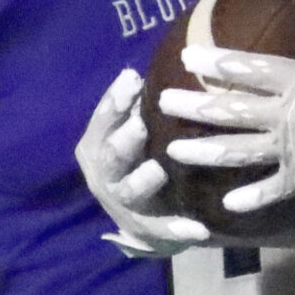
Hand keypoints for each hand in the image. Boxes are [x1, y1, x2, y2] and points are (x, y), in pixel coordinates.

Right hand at [74, 68, 211, 257]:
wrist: (140, 218)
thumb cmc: (137, 157)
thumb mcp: (131, 131)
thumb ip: (136, 106)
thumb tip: (154, 64)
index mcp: (97, 146)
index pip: (102, 120)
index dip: (115, 100)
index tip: (132, 78)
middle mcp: (104, 174)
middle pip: (111, 156)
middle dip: (124, 140)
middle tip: (140, 125)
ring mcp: (121, 202)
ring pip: (128, 191)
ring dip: (142, 180)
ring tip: (157, 170)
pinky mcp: (143, 228)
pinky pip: (159, 229)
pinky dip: (176, 228)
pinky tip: (198, 229)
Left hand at [159, 0, 294, 213]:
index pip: (249, 69)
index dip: (216, 63)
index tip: (187, 58)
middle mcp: (285, 115)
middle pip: (231, 111)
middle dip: (193, 108)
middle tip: (162, 104)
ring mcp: (291, 149)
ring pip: (239, 151)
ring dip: (205, 152)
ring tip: (173, 153)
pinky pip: (271, 190)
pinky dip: (250, 198)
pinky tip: (226, 205)